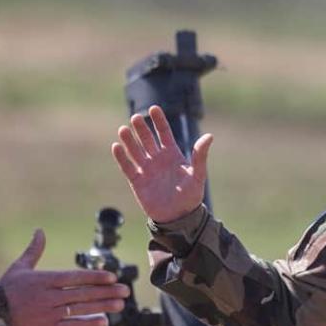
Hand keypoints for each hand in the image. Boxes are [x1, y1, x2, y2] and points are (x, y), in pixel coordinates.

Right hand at [0, 229, 127, 325]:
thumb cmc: (5, 289)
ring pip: (80, 309)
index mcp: (44, 279)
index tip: (112, 277)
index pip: (75, 277)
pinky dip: (87, 325)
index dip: (94, 277)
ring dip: (102, 306)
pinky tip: (103, 322)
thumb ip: (33, 250)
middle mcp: (49, 296)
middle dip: (106, 291)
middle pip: (82, 293)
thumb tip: (40, 231)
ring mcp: (49, 313)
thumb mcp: (19, 267)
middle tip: (125, 290)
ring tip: (120, 304)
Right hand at [111, 105, 212, 223]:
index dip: (159, 121)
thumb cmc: (190, 196)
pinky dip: (121, 157)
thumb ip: (200, 155)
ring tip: (123, 129)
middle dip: (141, 129)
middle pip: (147, 139)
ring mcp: (146, 169)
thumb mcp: (197, 175)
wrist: (178, 217)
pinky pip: (127, 167)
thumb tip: (209, 136)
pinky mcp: (137, 181)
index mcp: (172, 154)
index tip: (153, 108)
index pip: (164, 133)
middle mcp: (157, 159)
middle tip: (136, 118)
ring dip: (129, 140)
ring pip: (135, 150)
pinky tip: (116, 146)